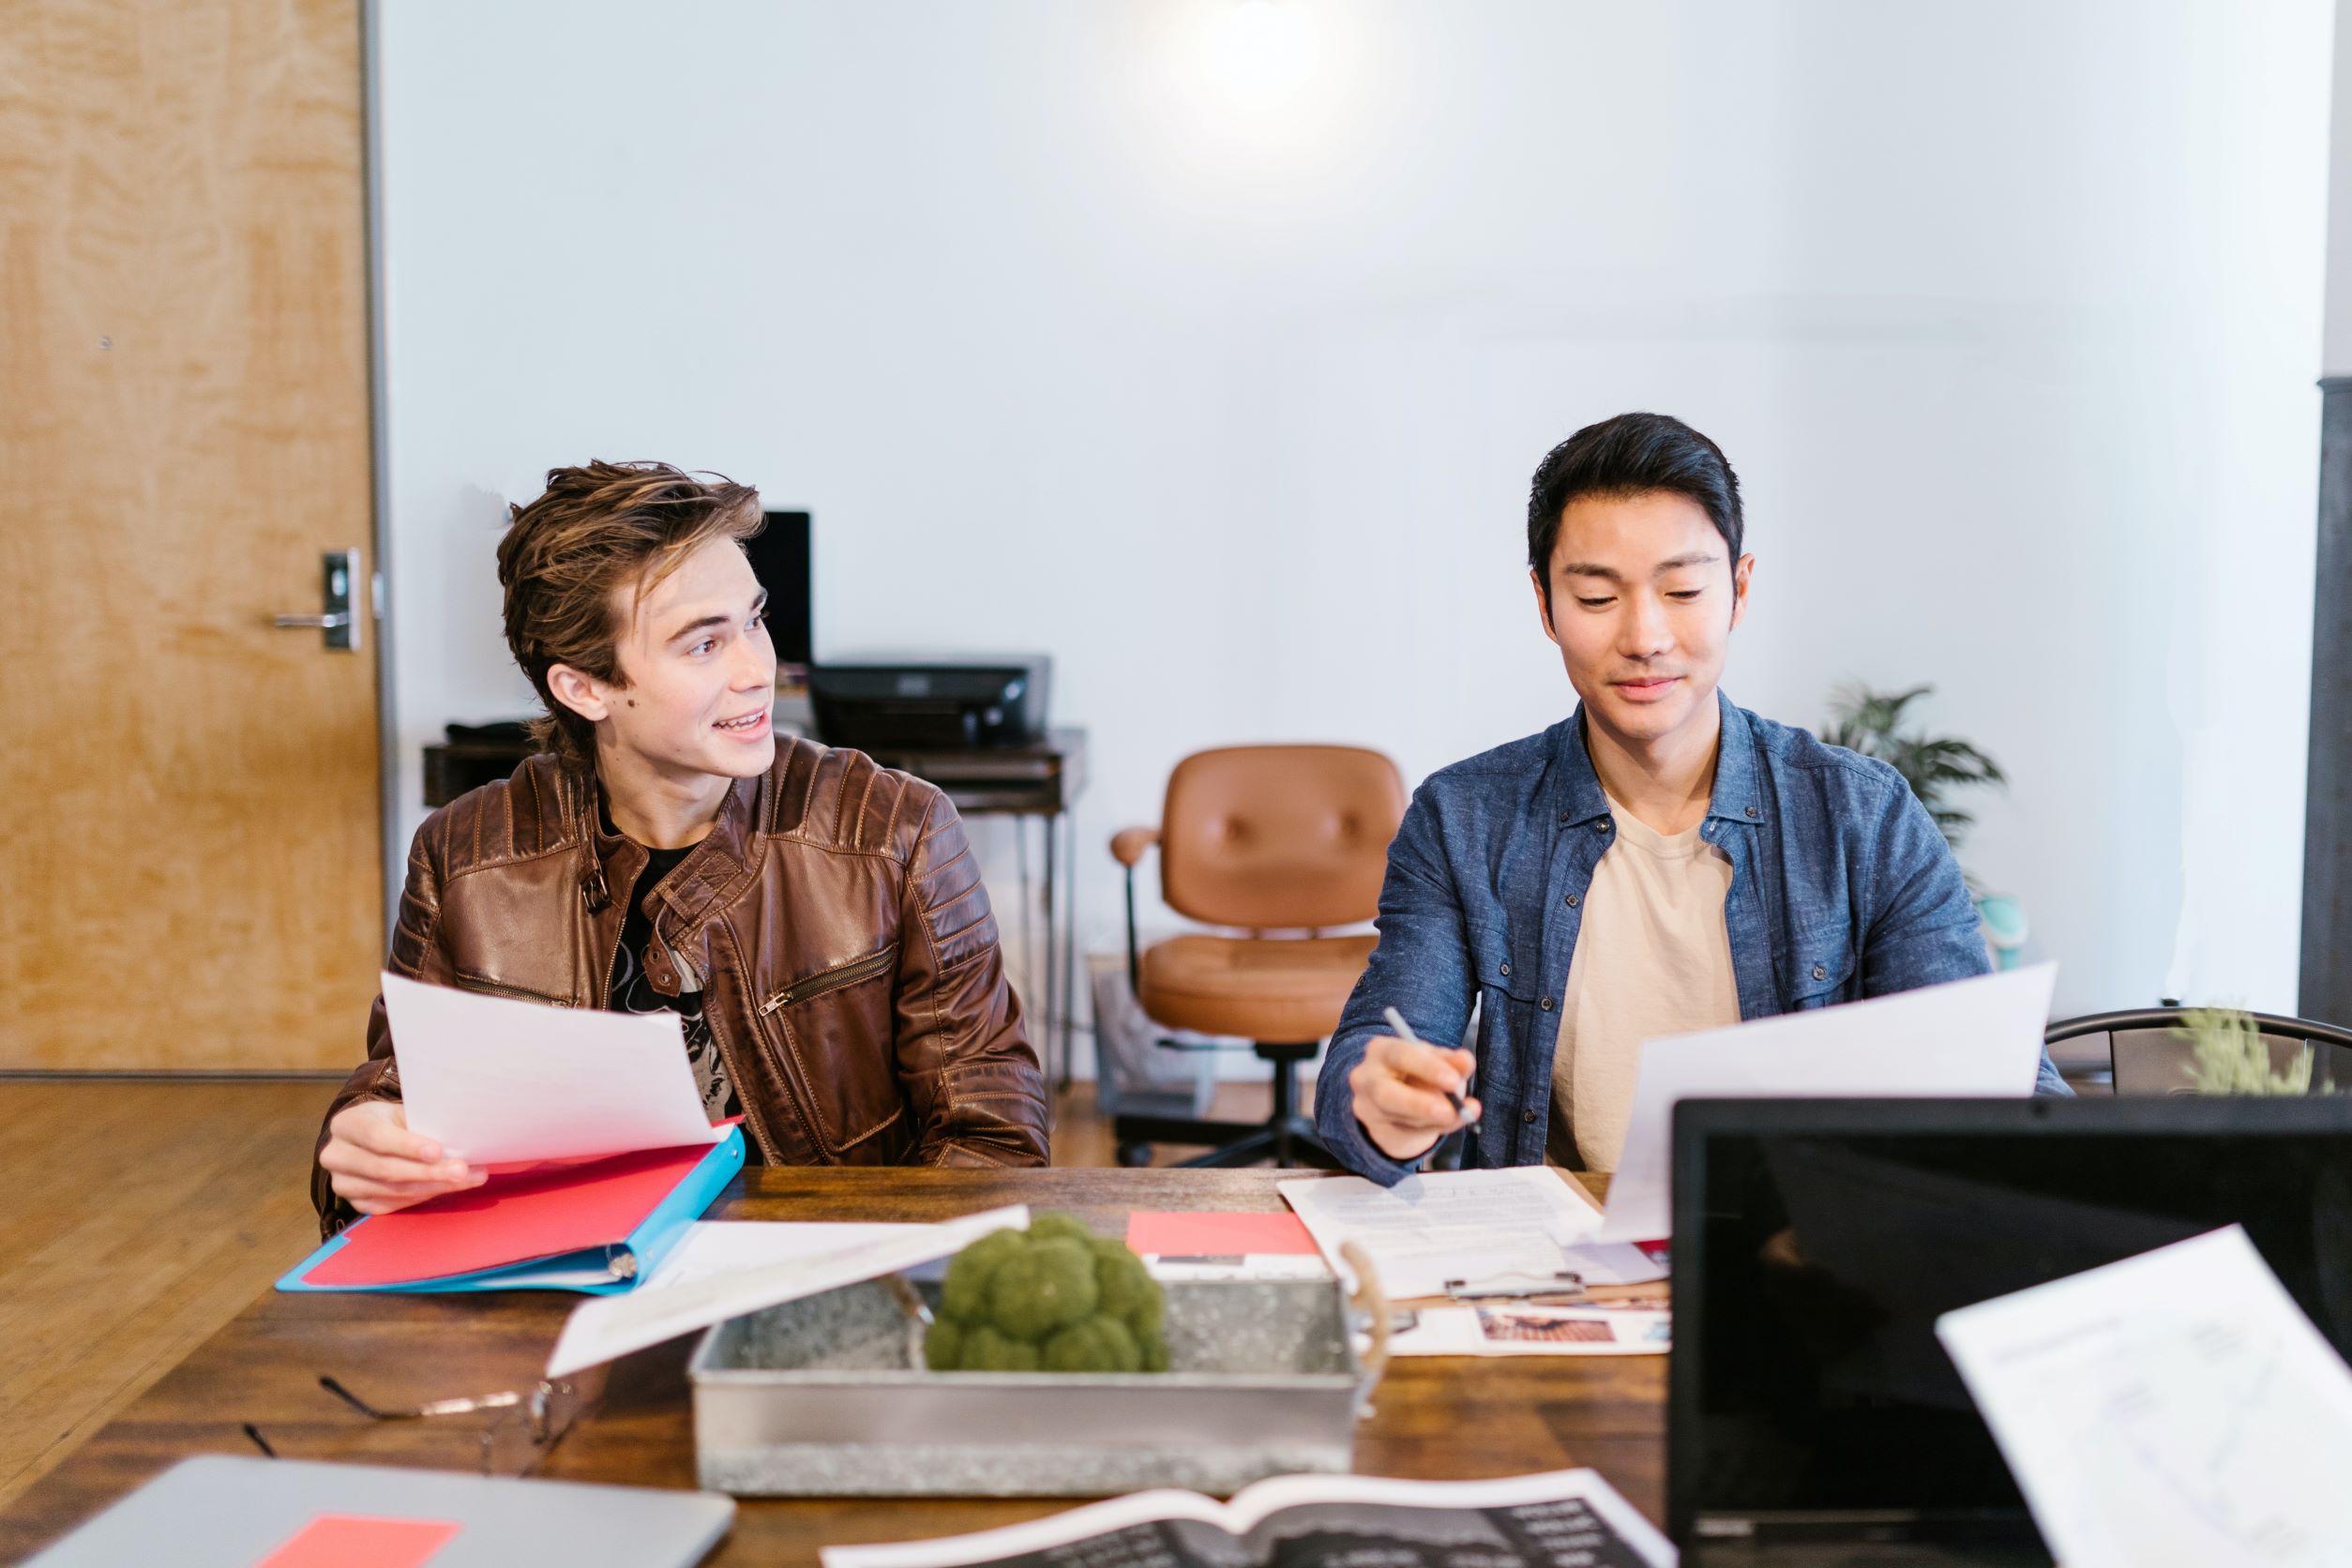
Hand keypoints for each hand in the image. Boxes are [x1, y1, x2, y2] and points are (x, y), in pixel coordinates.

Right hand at [319, 1099, 483, 1216]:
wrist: (367, 1139)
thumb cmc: (389, 1121)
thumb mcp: (399, 1111)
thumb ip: (419, 1122)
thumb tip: (458, 1134)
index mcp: (346, 1124)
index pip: (377, 1137)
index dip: (407, 1146)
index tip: (437, 1151)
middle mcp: (336, 1156)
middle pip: (385, 1169)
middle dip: (428, 1172)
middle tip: (462, 1171)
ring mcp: (343, 1183)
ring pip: (392, 1191)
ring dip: (433, 1186)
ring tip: (468, 1179)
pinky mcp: (356, 1203)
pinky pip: (392, 1205)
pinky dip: (422, 1197)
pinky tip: (446, 1188)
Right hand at [1347, 1035, 1481, 1161]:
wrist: (1398, 1100)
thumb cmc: (1417, 1073)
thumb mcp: (1436, 1062)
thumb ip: (1451, 1063)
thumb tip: (1466, 1060)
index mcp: (1382, 1050)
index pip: (1401, 1055)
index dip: (1428, 1068)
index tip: (1454, 1080)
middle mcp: (1366, 1077)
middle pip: (1385, 1092)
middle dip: (1419, 1103)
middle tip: (1449, 1111)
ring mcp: (1367, 1106)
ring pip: (1395, 1117)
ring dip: (1429, 1119)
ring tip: (1453, 1115)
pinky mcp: (1375, 1130)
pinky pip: (1403, 1134)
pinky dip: (1429, 1130)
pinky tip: (1444, 1123)